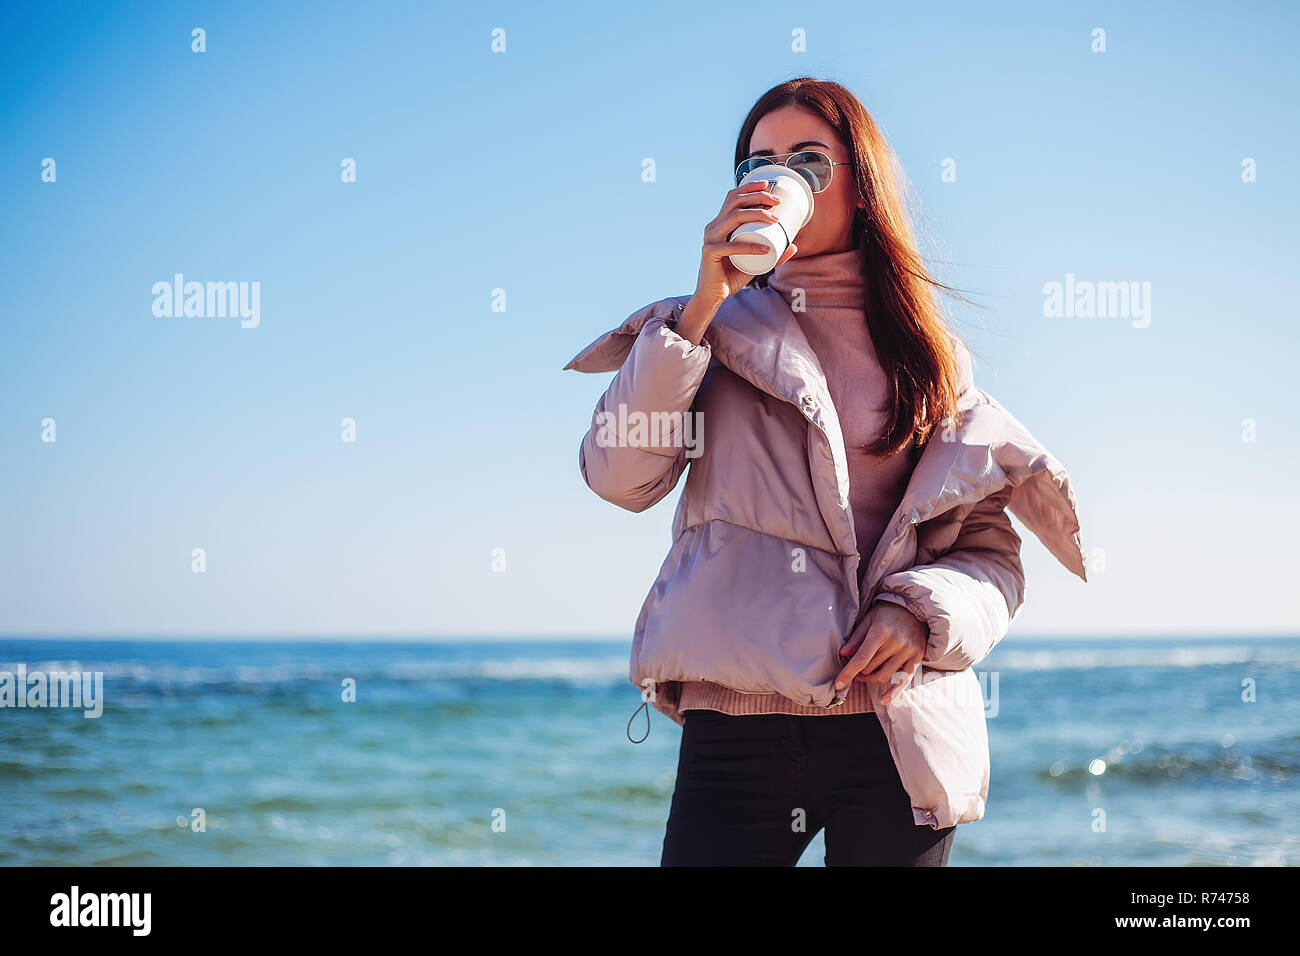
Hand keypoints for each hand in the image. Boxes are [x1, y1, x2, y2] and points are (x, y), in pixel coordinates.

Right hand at [694, 179, 798, 305]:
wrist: (714, 295)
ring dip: (756, 215)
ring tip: (774, 220)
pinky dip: (750, 247)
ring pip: (733, 218)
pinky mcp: (709, 252)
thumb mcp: (756, 261)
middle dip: (757, 196)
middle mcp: (713, 227)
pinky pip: (731, 246)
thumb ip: (773, 254)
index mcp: (720, 224)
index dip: (749, 186)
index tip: (768, 184)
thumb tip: (794, 245)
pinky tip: (764, 250)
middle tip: (777, 202)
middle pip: (735, 202)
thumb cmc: (733, 275)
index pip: (732, 197)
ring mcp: (710, 239)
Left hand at [834, 601, 928, 705]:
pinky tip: (885, 700)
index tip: (837, 684)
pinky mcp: (917, 657)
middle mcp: (896, 643)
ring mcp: (908, 651)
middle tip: (855, 667)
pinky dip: (894, 691)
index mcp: (880, 632)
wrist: (915, 607)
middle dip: (859, 671)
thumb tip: (843, 653)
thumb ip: (856, 637)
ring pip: (884, 675)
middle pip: (871, 668)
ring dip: (871, 678)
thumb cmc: (887, 612)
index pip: (861, 659)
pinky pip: (905, 680)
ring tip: (865, 673)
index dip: (848, 673)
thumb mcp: (868, 619)